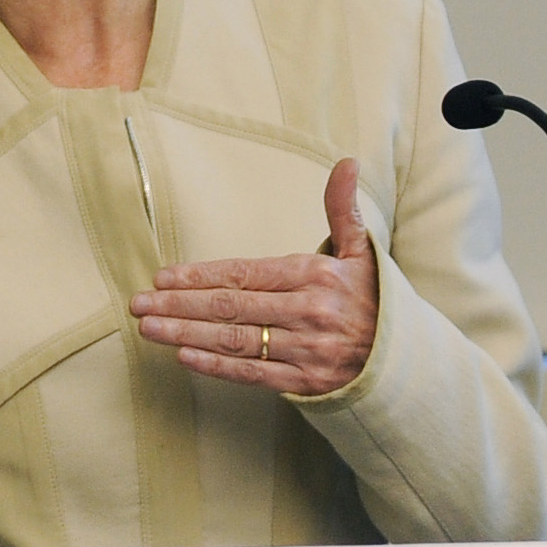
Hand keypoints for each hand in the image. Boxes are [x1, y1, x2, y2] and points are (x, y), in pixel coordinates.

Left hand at [132, 157, 381, 397]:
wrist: (408, 361)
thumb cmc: (374, 300)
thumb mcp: (363, 252)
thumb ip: (343, 209)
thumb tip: (347, 162)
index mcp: (316, 276)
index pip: (245, 273)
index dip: (200, 276)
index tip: (163, 277)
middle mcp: (309, 313)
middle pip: (231, 307)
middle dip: (178, 305)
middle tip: (138, 303)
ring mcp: (307, 350)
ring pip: (235, 340)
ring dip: (185, 334)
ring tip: (148, 328)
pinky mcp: (306, 383)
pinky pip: (253, 373)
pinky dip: (216, 366)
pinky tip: (184, 356)